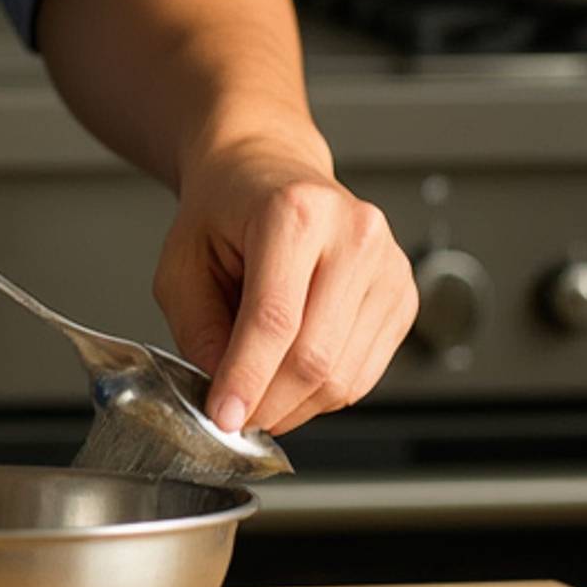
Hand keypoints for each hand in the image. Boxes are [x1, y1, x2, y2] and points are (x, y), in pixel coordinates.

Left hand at [150, 132, 419, 436]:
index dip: (248, 378)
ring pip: (345, 376)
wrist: (268, 169)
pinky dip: (324, 392)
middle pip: (316, 355)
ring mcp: (388, 264)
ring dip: (296, 405)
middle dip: (270, 403)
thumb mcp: (182, 261)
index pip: (275, 318)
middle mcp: (352, 233)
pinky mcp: (404, 294)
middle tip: (237, 417)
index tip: (224, 417)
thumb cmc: (225, 209)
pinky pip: (365, 373)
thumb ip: (198, 330)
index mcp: (294, 211)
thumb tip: (230, 397)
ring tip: (260, 390)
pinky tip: (293, 373)